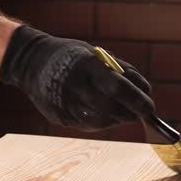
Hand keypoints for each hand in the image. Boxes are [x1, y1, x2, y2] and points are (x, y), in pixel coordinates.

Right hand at [0, 26, 155, 129]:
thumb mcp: (95, 55)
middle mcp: (75, 86)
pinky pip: (86, 125)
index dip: (138, 100)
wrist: (30, 62)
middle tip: (139, 112)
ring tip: (121, 112)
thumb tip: (144, 92)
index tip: (149, 106)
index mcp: (86, 66)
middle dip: (130, 114)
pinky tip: (102, 112)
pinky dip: (101, 121)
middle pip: (111, 109)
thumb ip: (120, 71)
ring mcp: (64, 103)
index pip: (119, 87)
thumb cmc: (71, 56)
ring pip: (100, 121)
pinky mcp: (58, 116)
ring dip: (117, 119)